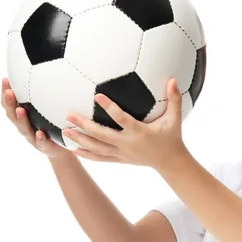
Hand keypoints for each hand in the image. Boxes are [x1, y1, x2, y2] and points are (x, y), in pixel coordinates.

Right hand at [1, 78, 71, 158]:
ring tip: (20, 110)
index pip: (10, 103)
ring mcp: (32, 137)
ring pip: (23, 128)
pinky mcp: (44, 146)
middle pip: (12, 114)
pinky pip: (41, 143)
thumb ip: (47, 92)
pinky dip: (39, 138)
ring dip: (20, 119)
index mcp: (23, 115)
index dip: (5, 92)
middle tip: (9, 92)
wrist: (63, 148)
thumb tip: (50, 67)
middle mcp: (24, 125)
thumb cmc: (54, 124)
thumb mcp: (50, 108)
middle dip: (9, 103)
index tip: (5, 79)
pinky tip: (40, 133)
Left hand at [64, 78, 188, 170]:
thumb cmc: (172, 137)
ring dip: (81, 139)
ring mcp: (122, 153)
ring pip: (97, 147)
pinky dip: (87, 155)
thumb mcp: (175, 118)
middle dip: (85, 125)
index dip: (110, 107)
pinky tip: (74, 150)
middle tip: (70, 115)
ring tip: (65, 131)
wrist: (169, 162)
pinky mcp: (119, 159)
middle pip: (102, 135)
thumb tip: (174, 79)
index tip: (97, 96)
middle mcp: (128, 143)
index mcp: (139, 132)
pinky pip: (100, 158)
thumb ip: (174, 99)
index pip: (121, 118)